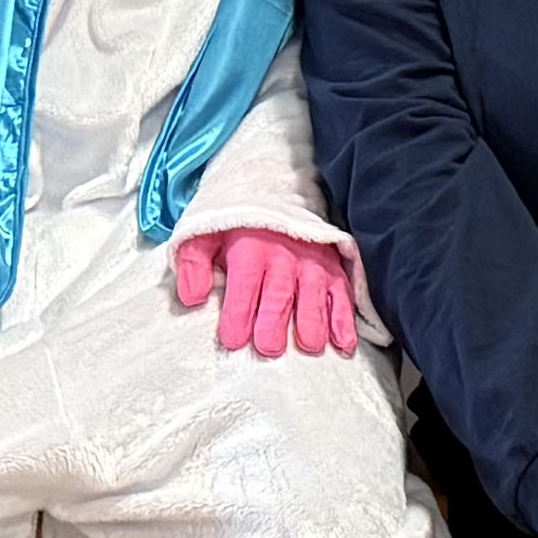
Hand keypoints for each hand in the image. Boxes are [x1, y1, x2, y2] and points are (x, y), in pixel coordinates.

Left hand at [169, 227, 357, 360]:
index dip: (236, 319)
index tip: (233, 340)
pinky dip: (344, 320)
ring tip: (309, 344)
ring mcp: (311, 262)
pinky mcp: (332, 266)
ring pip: (313, 298)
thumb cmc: (235, 225)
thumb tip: (193, 298)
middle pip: (278, 298)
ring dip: (312, 323)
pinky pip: (341, 294)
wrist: (273, 190)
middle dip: (273, 327)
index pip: (242, 290)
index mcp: (248, 251)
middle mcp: (282, 257)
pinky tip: (343, 344)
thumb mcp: (203, 236)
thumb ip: (193, 265)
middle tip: (269, 347)